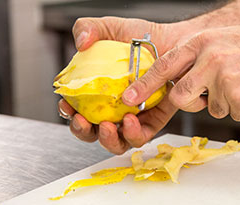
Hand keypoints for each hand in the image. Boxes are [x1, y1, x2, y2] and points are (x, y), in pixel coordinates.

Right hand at [58, 17, 184, 153]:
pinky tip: (131, 120)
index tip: (66, 106)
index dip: (68, 112)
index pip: (75, 109)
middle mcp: (112, 109)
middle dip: (83, 131)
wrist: (172, 42)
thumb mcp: (111, 28)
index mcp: (95, 92)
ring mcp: (132, 117)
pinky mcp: (153, 122)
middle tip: (84, 121)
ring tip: (109, 125)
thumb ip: (89, 28)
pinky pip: (141, 136)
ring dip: (108, 139)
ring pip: (116, 141)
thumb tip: (81, 43)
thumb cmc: (140, 38)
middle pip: (91, 132)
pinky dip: (133, 134)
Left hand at [121, 22, 239, 121]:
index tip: (129, 99)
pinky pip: (233, 113)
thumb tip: (178, 79)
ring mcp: (225, 80)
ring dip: (225, 103)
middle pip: (181, 97)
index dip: (144, 85)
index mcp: (201, 43)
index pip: (164, 66)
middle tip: (208, 96)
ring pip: (211, 109)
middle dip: (191, 103)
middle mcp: (209, 60)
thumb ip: (197, 57)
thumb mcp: (219, 40)